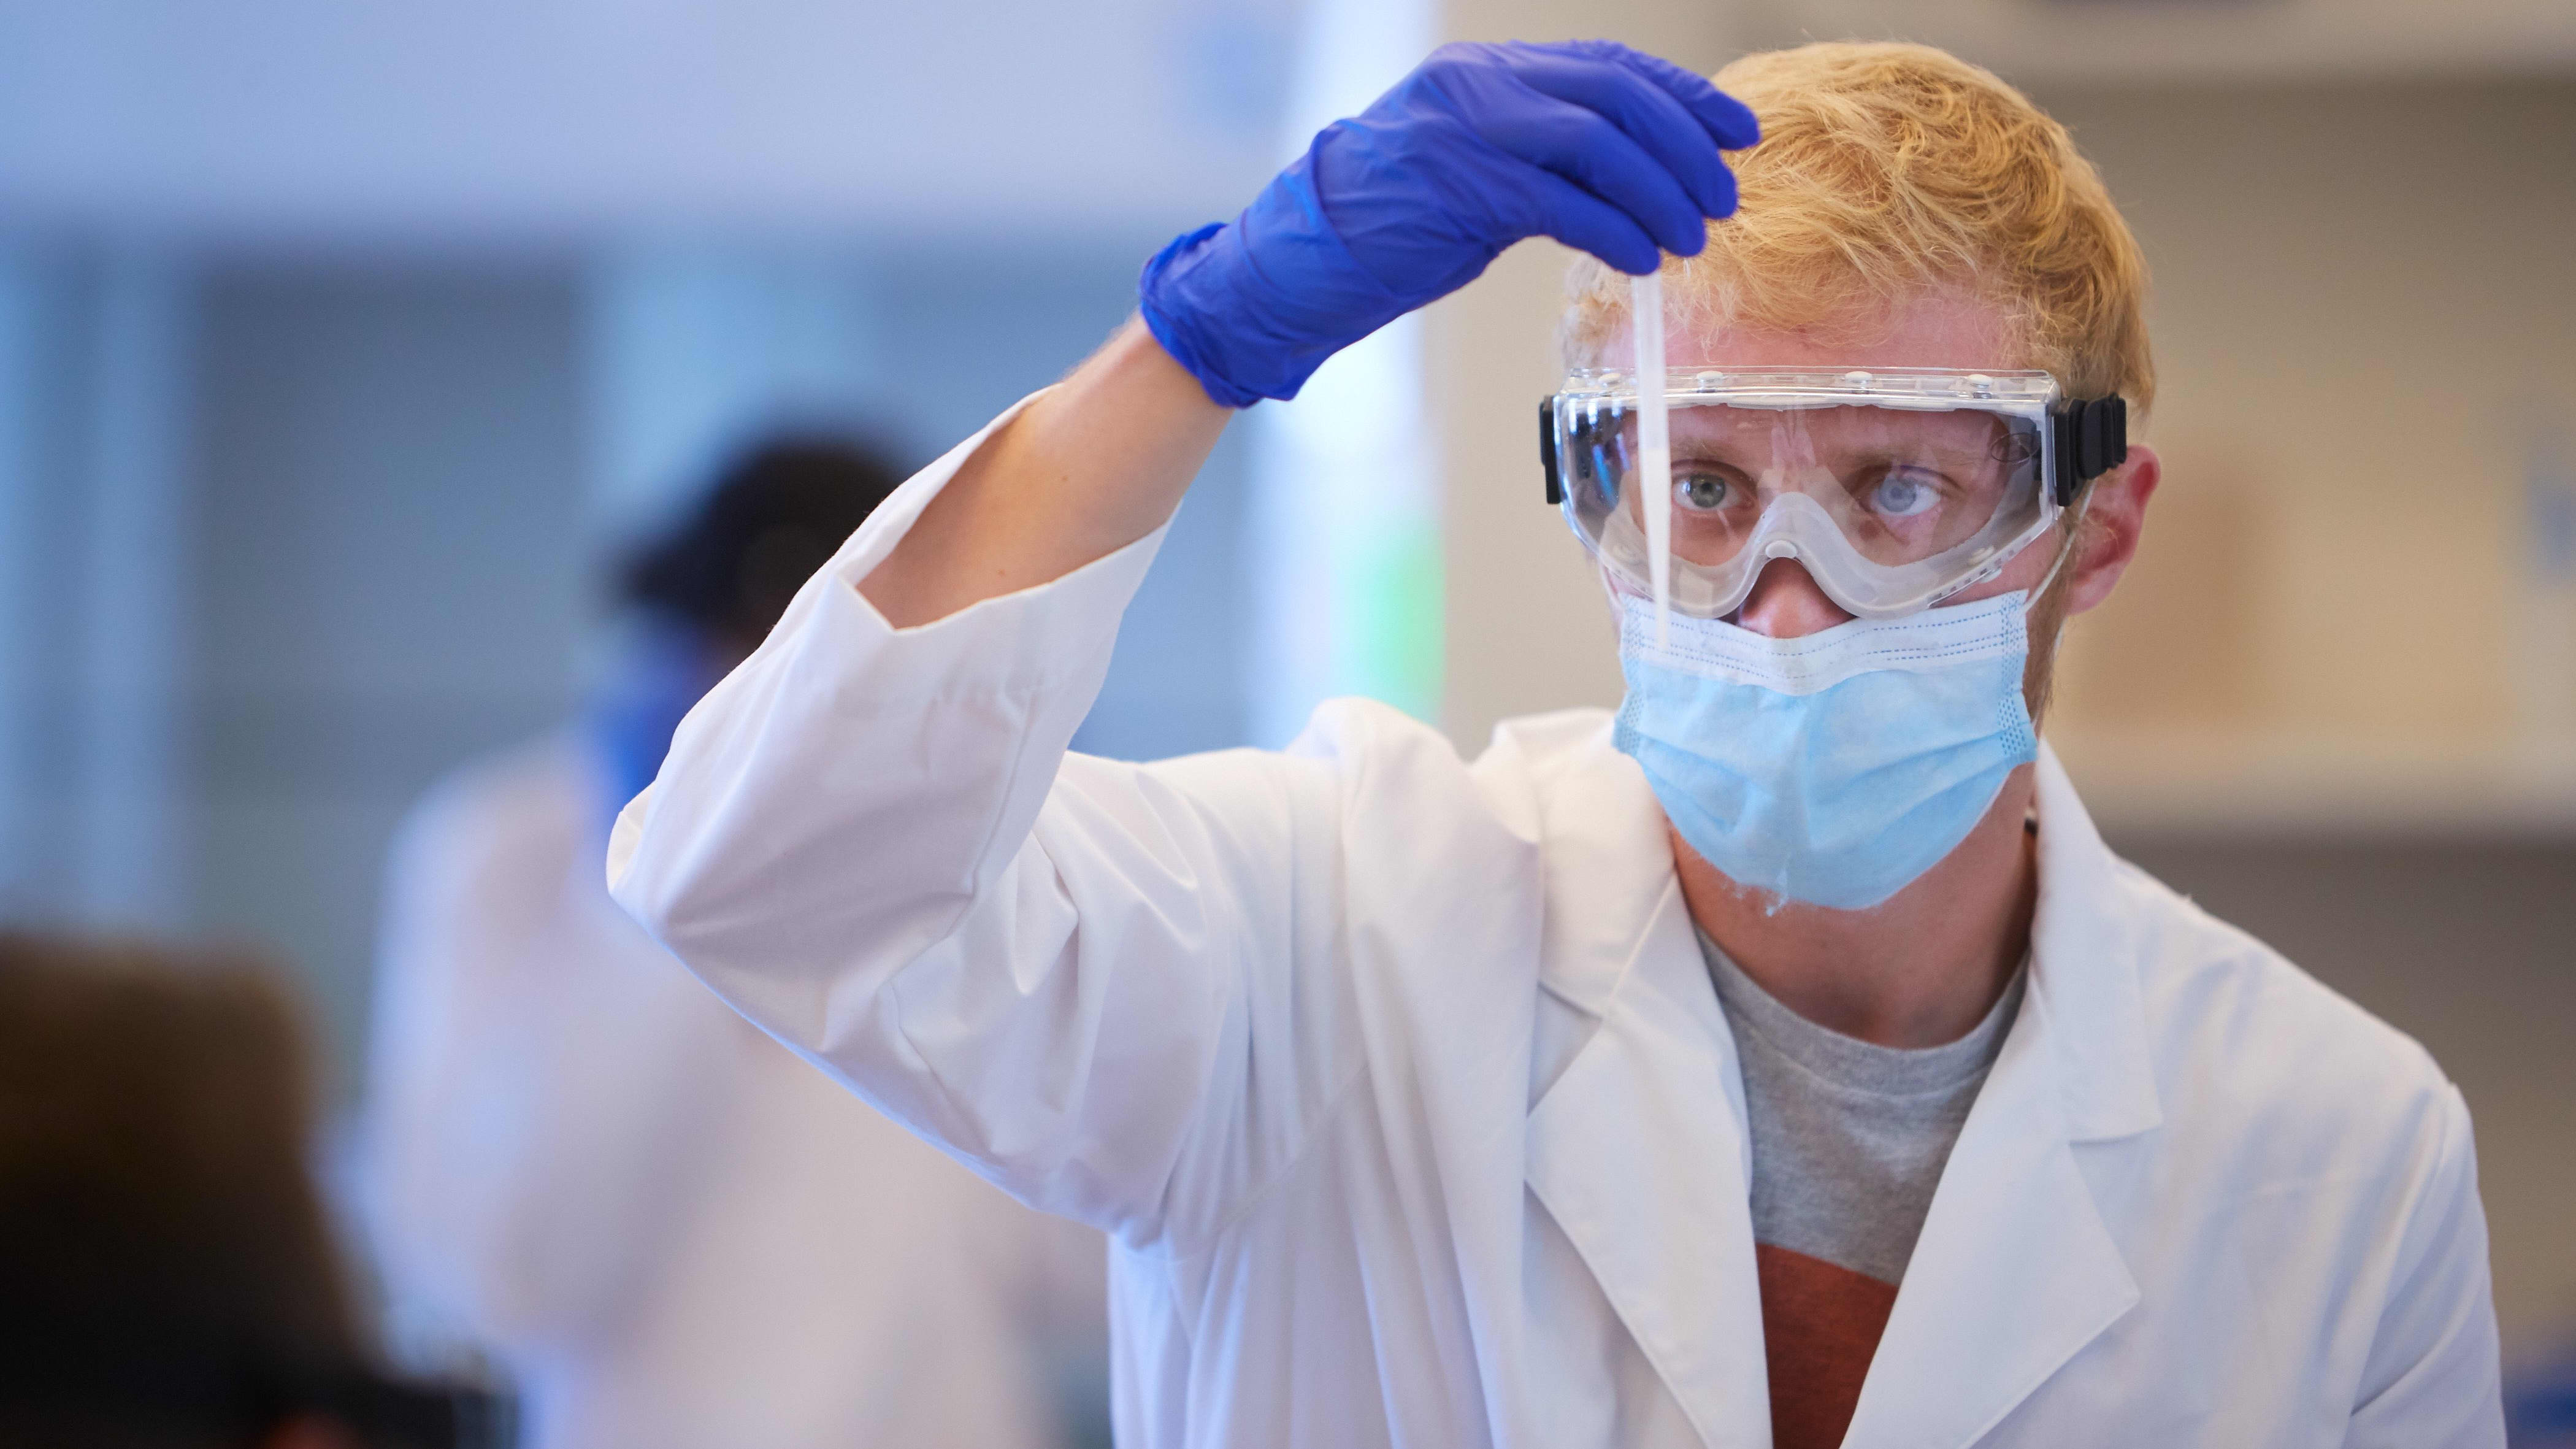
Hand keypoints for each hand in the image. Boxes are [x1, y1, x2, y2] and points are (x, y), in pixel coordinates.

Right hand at [1139, 39, 1758, 407]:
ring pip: (1597, 144)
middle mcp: (1480, 85)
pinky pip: (1561, 202)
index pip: (1611, 67)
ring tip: (1689, 237)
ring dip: (1658, 194)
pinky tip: (1641, 259)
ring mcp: (1467, 131)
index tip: (1737, 132)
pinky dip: (1614, 230)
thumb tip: (1635, 181)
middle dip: (1684, 147)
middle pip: (1616, 97)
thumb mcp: (1474, 172)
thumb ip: (1542, 157)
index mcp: (1488, 72)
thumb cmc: (1388, 229)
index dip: (1685, 97)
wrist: (1298, 260)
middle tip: (1722, 197)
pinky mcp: (1459, 187)